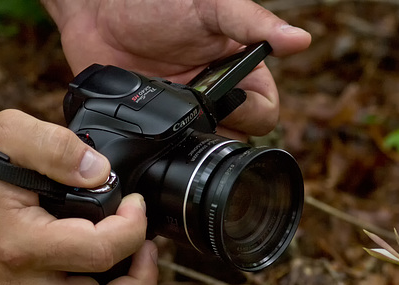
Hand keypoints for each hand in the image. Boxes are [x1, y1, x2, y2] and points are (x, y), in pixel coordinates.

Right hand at [0, 110, 158, 284]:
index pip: (101, 252)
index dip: (134, 227)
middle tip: (147, 248)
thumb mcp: (9, 134)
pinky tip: (111, 264)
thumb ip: (55, 147)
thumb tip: (99, 171)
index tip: (136, 204)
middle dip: (140, 284)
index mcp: (20, 245)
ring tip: (135, 257)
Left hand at [42, 0, 310, 137]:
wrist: (98, 12)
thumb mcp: (212, 7)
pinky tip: (153, 127)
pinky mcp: (161, 132)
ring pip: (207, 153)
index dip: (252, 113)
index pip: (266, 114)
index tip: (230, 97)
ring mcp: (189, 120)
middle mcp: (220, 102)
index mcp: (243, 75)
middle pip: (240, 140)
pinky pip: (172, 156)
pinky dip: (165, 149)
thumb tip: (300, 39)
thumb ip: (253, 24)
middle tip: (194, 107)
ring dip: (193, 141)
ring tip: (171, 113)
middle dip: (220, 129)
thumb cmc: (159, 3)